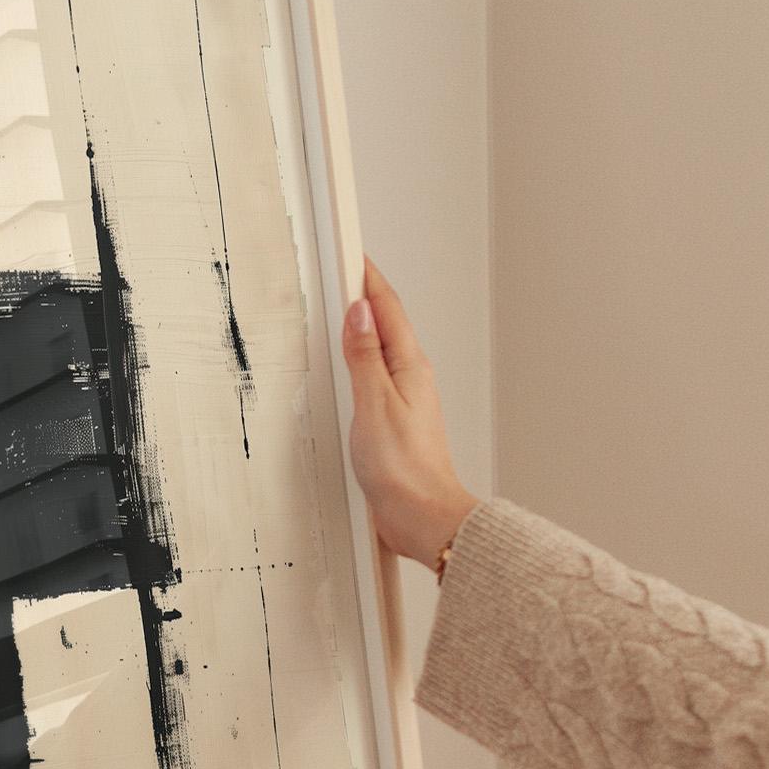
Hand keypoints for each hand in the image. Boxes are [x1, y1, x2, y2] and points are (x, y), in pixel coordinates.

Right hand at [343, 259, 478, 567]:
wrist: (423, 517)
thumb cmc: (404, 470)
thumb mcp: (374, 405)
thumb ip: (364, 357)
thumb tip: (359, 313)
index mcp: (409, 366)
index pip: (386, 308)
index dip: (367, 277)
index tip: (351, 251)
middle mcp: (411, 378)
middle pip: (387, 323)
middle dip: (365, 293)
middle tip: (345, 267)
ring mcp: (405, 399)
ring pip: (382, 349)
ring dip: (364, 325)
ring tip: (345, 305)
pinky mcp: (395, 421)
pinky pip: (377, 376)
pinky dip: (362, 359)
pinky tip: (352, 365)